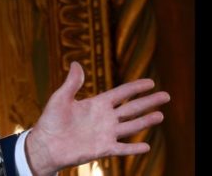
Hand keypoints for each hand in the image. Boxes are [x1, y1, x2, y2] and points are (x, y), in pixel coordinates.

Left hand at [25, 62, 169, 175]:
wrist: (46, 144)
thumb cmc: (51, 121)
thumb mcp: (60, 98)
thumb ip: (72, 83)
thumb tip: (77, 63)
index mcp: (96, 104)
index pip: (121, 93)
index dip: (136, 87)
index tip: (151, 82)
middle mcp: (105, 118)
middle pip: (131, 108)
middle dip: (149, 102)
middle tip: (166, 96)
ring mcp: (105, 133)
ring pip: (131, 126)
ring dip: (146, 121)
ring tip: (161, 115)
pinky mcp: (103, 149)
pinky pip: (122, 148)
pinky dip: (133, 148)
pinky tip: (146, 146)